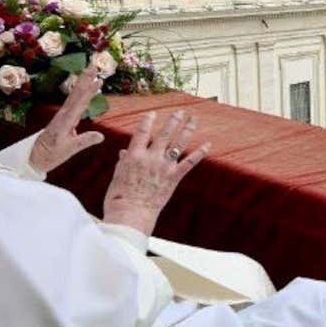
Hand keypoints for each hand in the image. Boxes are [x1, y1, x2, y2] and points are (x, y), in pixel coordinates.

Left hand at [29, 65, 105, 173]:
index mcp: (67, 120)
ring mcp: (64, 114)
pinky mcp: (64, 117)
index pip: (81, 102)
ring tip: (91, 71)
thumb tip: (101, 136)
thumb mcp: (69, 150)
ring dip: (83, 81)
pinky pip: (74, 100)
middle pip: (77, 92)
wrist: (35, 156)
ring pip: (75, 94)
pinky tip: (84, 88)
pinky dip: (81, 91)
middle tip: (93, 63)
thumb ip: (84, 141)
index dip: (90, 91)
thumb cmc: (51, 154)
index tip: (98, 79)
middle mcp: (65, 113)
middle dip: (85, 77)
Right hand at [102, 109, 209, 236]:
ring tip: (193, 119)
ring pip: (178, 144)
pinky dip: (200, 153)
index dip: (148, 121)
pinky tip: (208, 144)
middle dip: (173, 121)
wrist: (130, 215)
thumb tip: (124, 152)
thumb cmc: (119, 197)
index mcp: (134, 155)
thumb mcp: (118, 176)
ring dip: (187, 130)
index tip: (153, 113)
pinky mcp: (174, 178)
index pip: (142, 132)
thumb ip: (124, 162)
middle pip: (164, 134)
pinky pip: (189, 162)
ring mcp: (164, 167)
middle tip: (180, 111)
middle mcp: (150, 158)